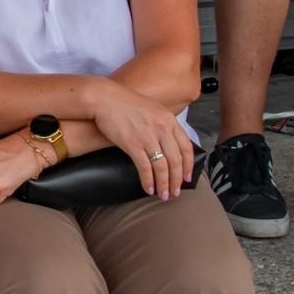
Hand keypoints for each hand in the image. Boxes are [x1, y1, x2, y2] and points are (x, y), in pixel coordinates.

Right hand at [88, 81, 192, 199]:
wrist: (105, 98)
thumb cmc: (126, 103)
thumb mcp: (152, 109)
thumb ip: (164, 124)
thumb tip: (170, 142)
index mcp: (169, 120)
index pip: (186, 148)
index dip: (188, 166)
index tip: (186, 178)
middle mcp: (162, 129)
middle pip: (176, 160)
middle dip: (176, 180)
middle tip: (175, 192)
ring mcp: (148, 137)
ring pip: (162, 167)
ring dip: (164, 184)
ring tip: (163, 195)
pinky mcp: (132, 144)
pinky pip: (145, 167)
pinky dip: (148, 181)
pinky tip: (148, 189)